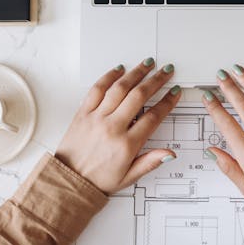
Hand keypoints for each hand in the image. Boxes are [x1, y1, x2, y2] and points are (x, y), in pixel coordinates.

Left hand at [55, 58, 181, 193]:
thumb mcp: (128, 177)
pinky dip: (109, 76)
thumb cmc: (98, 180)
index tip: (174, 92)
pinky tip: (119, 69)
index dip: (167, 102)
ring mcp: (96, 118)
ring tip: (147, 64)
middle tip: (165, 71)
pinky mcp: (83, 113)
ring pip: (120, 88)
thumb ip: (150, 162)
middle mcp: (112, 128)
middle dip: (156, 81)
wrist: (69, 181)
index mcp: (126, 145)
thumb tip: (169, 154)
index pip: (153, 117)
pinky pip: (97, 89)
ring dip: (136, 73)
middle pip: (139, 96)